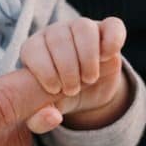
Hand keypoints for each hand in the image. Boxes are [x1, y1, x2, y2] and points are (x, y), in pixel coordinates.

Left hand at [19, 17, 129, 131]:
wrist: (86, 91)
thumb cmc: (58, 97)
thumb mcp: (46, 111)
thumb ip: (39, 120)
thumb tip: (53, 117)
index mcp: (34, 48)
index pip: (32, 48)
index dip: (44, 70)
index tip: (54, 90)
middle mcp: (56, 33)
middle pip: (58, 37)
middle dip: (67, 68)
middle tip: (72, 89)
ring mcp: (81, 29)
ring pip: (83, 27)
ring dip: (87, 56)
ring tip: (89, 78)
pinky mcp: (106, 31)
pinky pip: (112, 25)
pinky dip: (113, 39)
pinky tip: (108, 56)